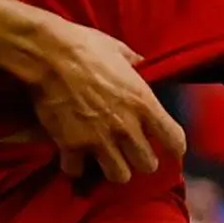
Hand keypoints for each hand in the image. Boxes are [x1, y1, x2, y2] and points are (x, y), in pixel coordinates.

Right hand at [17, 16, 183, 184]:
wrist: (49, 54)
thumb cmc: (84, 46)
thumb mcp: (118, 49)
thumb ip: (133, 62)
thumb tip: (139, 62)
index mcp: (144, 102)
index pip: (174, 139)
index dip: (174, 147)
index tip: (170, 149)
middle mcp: (126, 126)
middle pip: (148, 165)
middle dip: (141, 160)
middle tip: (133, 153)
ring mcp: (99, 139)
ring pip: (119, 176)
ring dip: (114, 168)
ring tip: (107, 160)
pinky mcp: (71, 145)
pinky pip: (77, 170)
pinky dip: (75, 166)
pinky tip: (73, 157)